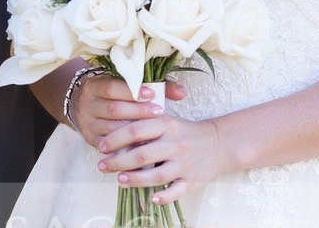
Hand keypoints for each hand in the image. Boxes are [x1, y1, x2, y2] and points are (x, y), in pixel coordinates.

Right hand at [72, 74, 187, 148]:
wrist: (81, 105)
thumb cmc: (111, 92)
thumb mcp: (123, 82)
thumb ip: (151, 85)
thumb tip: (182, 92)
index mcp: (95, 86)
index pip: (113, 88)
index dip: (133, 91)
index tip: (153, 93)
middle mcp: (88, 104)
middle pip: (114, 110)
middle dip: (139, 112)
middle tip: (159, 112)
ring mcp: (88, 123)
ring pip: (112, 131)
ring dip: (134, 134)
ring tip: (154, 133)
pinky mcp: (90, 139)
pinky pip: (110, 147)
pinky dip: (127, 147)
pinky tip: (142, 148)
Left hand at [94, 113, 221, 204]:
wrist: (217, 143)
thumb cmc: (184, 132)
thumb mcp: (166, 121)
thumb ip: (145, 125)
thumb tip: (116, 135)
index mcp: (166, 124)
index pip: (135, 130)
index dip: (116, 138)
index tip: (101, 146)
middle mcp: (174, 144)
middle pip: (142, 154)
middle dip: (118, 161)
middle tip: (102, 165)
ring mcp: (183, 163)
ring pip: (156, 175)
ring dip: (135, 179)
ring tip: (119, 180)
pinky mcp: (192, 181)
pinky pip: (176, 191)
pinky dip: (163, 196)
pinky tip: (151, 198)